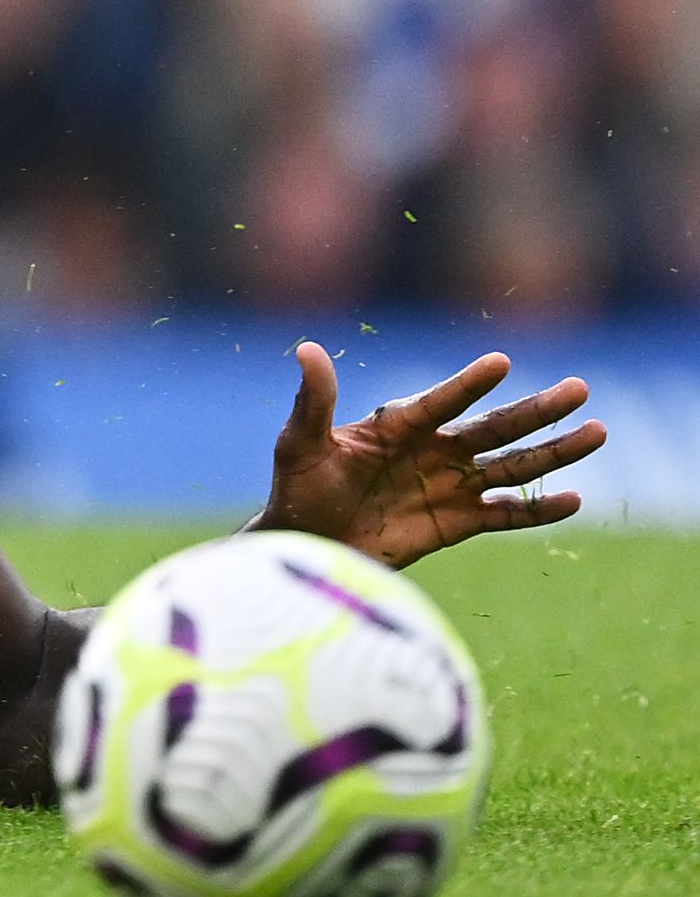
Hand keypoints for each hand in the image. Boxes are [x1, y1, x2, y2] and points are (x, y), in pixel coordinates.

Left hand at [256, 343, 604, 568]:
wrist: (309, 547)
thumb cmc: (298, 490)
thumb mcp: (301, 444)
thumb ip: (314, 401)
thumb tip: (306, 349)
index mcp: (398, 426)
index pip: (442, 401)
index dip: (469, 384)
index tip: (500, 362)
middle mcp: (433, 450)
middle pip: (495, 427)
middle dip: (537, 410)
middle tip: (579, 388)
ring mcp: (450, 486)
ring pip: (513, 465)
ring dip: (555, 451)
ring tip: (597, 431)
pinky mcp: (458, 523)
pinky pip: (507, 513)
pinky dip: (540, 509)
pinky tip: (575, 499)